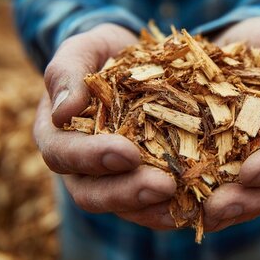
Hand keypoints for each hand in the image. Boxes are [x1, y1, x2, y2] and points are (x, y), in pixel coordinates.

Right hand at [36, 24, 176, 228]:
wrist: (134, 61)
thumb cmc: (103, 54)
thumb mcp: (84, 50)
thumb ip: (67, 72)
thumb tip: (62, 111)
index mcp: (58, 135)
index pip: (64, 154)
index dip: (92, 158)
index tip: (127, 153)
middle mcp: (80, 166)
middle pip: (92, 194)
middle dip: (127, 193)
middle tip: (164, 186)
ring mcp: (112, 179)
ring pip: (125, 207)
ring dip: (154, 208)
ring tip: (187, 202)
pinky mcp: (142, 182)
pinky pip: (154, 205)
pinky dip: (176, 208)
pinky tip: (201, 206)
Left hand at [204, 17, 259, 230]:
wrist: (229, 46)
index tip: (251, 172)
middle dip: (252, 201)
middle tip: (218, 207)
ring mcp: (259, 163)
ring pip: (254, 199)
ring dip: (228, 211)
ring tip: (198, 214)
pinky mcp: (230, 167)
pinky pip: (225, 192)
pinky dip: (206, 203)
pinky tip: (181, 207)